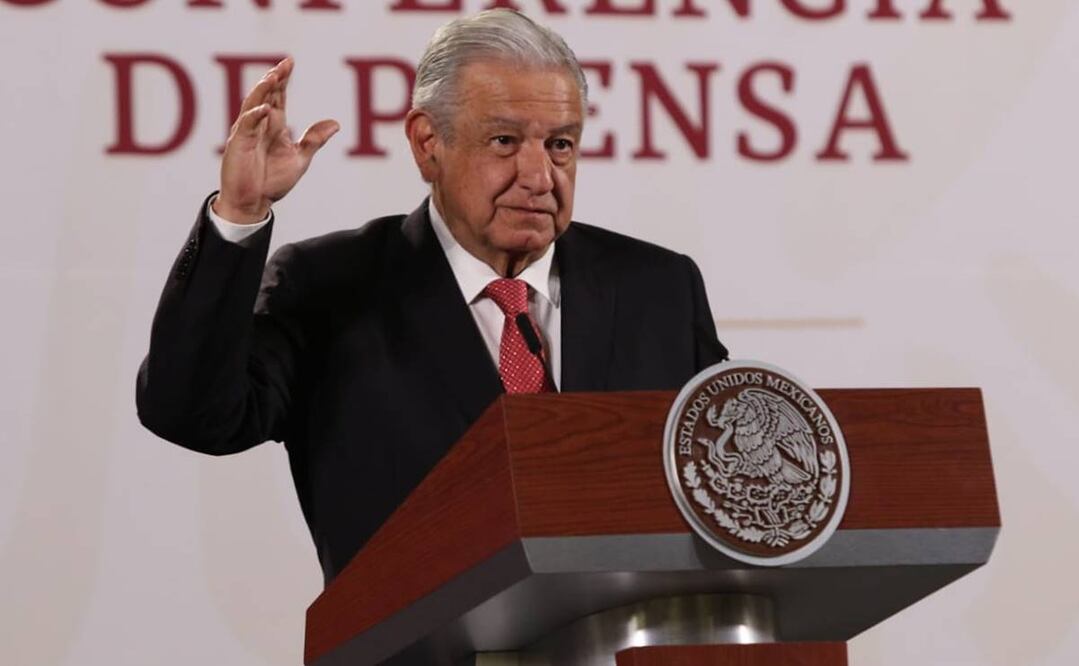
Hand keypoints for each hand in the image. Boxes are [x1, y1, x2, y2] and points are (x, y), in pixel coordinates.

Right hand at [214, 58, 339, 223]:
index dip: (283, 80)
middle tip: (284, 64)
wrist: (254, 203)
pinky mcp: (238, 145)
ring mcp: (247, 133)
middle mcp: (259, 125)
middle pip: (266, 96)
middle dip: (274, 79)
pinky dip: (255, 117)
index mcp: (274, 126)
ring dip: (262, 91)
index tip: (290, 62)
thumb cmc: (272, 182)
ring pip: (253, 105)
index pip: (278, 97)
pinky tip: (265, 110)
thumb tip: (335, 123)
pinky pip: (246, 127)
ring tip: (273, 77)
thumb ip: (314, 140)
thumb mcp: (299, 159)